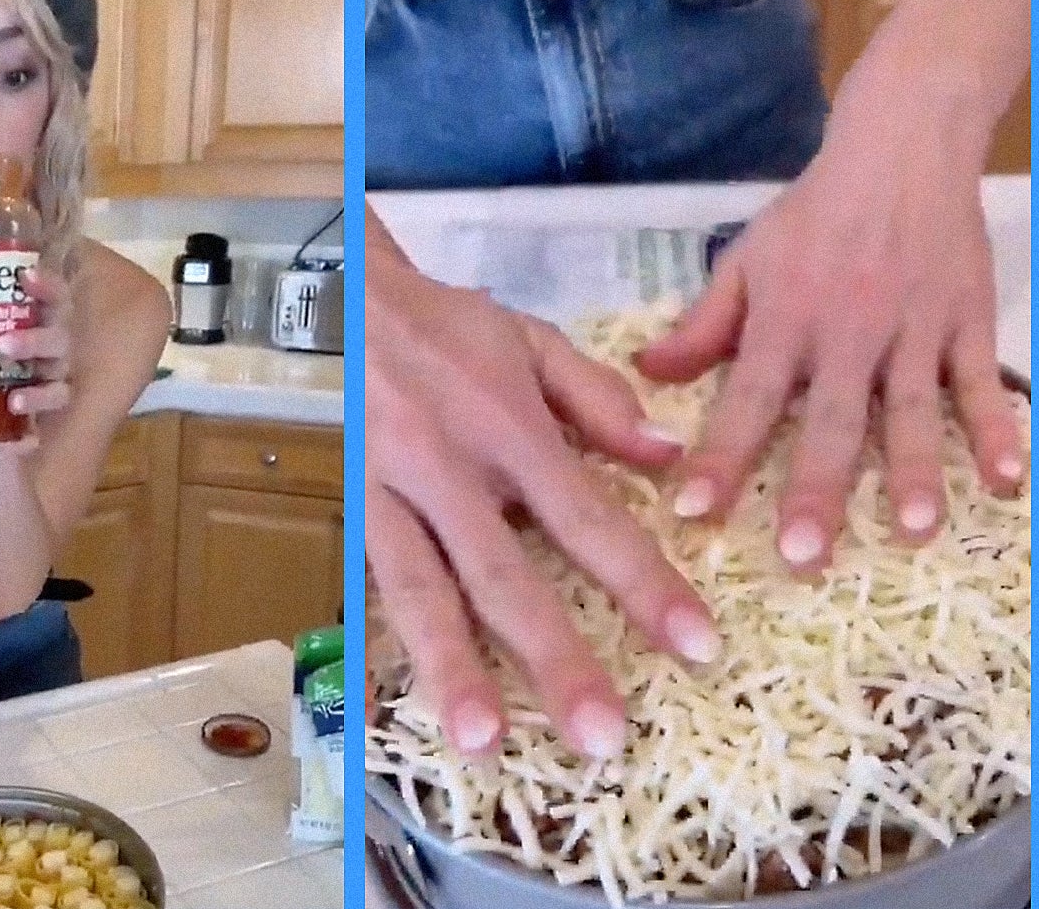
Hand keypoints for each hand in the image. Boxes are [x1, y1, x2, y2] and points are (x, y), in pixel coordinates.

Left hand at [0, 267, 74, 454]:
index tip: (26, 276)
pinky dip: (34, 410)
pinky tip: (13, 407)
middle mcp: (52, 349)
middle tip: (2, 344)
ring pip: (60, 375)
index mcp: (35, 323)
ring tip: (11, 388)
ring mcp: (54, 380)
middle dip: (34, 339)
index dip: (47, 285)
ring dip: (37, 382)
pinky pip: (49, 411)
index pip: (53, 298)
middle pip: (59, 336)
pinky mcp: (47, 413)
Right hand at [364, 256, 719, 760]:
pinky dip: (398, 647)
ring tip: (483, 742)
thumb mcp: (533, 340)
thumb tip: (669, 458)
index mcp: (512, 428)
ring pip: (427, 594)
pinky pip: (376, 589)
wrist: (342, 297)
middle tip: (601, 735)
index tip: (695, 644)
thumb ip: (601, 399)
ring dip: (456, 671)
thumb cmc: (447, 326)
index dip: (645, 586)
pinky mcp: (348, 512)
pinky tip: (420, 704)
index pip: (592, 520)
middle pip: (510, 578)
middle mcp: (454, 472)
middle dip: (557, 660)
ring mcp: (392, 497)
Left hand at [635, 139, 1022, 573]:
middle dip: (816, 489)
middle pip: (830, 419)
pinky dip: (997, 428)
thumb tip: (646, 374)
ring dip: (915, 470)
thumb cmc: (817, 210)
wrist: (905, 143)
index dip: (720, 455)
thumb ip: (704, 325)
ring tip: (917, 530)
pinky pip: (982, 381)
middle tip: (804, 556)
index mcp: (787, 317)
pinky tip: (1007, 480)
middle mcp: (848, 330)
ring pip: (912, 409)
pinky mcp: (968, 320)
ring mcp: (914, 329)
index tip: (694, 511)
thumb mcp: (748, 258)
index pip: (747, 395)